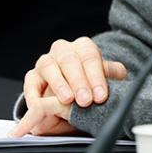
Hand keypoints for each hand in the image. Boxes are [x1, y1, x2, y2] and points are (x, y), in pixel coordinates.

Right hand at [8, 37, 127, 136]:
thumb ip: (113, 76)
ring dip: (58, 84)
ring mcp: (46, 62)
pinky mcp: (33, 76)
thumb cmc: (92, 83)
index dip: (96, 77)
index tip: (101, 96)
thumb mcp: (106, 78)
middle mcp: (63, 50)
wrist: (75, 91)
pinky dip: (34, 94)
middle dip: (79, 81)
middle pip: (69, 60)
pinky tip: (40, 105)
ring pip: (49, 66)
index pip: (90, 57)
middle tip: (86, 100)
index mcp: (84, 47)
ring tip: (67, 100)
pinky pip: (30, 82)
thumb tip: (121, 77)